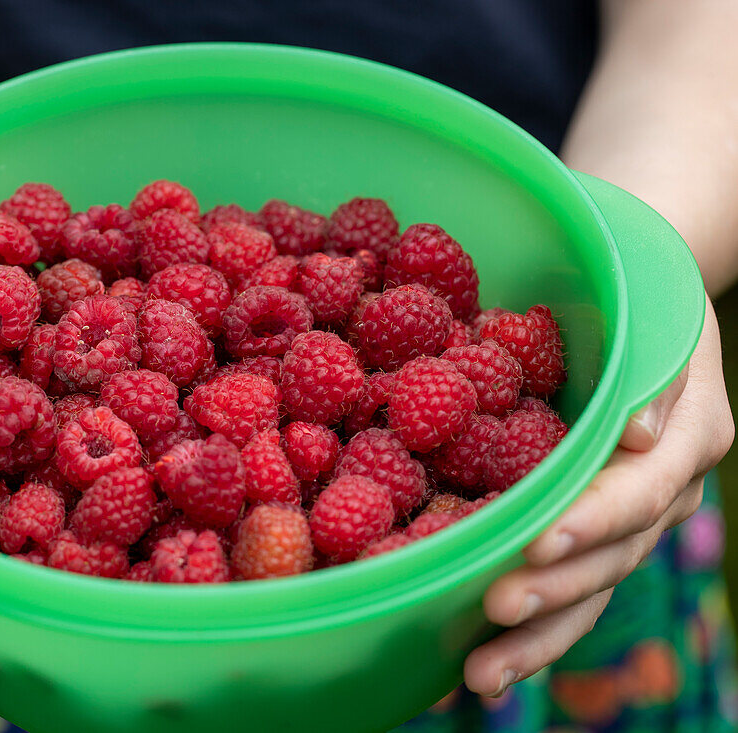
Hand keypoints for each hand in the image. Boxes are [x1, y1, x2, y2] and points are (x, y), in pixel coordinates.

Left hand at [463, 298, 732, 697]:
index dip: (591, 520)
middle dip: (554, 588)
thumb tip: (636, 433)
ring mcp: (629, 525)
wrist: (647, 313)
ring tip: (479, 678)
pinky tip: (482, 666)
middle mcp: (660, 497)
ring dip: (537, 637)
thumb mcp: (660, 318)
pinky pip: (569, 591)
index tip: (537, 542)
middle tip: (494, 609)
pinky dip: (531, 632)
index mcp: (683, 444)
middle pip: (611, 557)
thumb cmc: (643, 306)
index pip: (638, 493)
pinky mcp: (593, 536)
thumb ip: (656, 376)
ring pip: (589, 592)